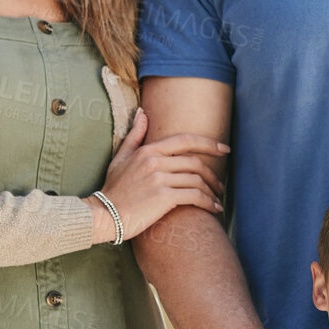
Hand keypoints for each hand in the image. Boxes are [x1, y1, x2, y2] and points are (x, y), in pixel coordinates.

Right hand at [96, 108, 227, 240]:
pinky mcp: (163, 197)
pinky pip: (194, 196)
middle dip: (213, 174)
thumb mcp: (120, 158)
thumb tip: (142, 112)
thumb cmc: (113, 188)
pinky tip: (214, 209)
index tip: (224, 149)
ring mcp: (159, 179)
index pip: (185, 140)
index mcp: (148, 150)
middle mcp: (155, 161)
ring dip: (212, 191)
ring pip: (197, 180)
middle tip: (221, 185)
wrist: (104, 215)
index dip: (208, 143)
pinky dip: (208, 202)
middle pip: (195, 162)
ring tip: (217, 200)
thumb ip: (134, 136)